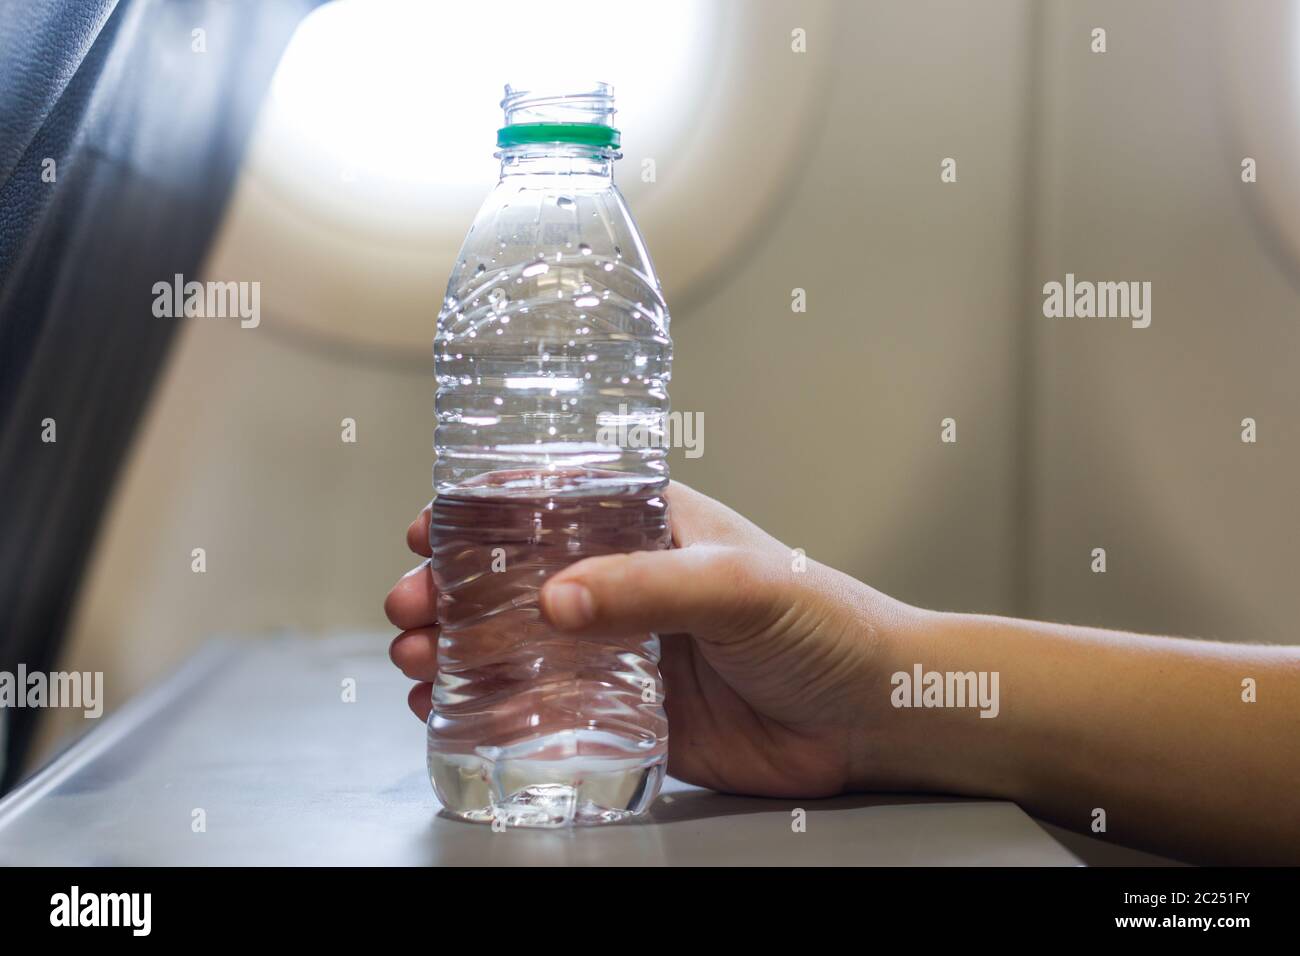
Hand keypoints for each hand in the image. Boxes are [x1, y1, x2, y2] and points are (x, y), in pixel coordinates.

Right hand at [384, 481, 928, 798]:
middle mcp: (625, 583)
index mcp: (648, 526)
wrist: (872, 715)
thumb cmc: (822, 623)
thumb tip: (552, 600)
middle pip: (514, 579)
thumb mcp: (738, 586)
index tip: (423, 532)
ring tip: (415, 663)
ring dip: (457, 648)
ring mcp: (621, 649)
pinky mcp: (627, 713)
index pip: (548, 506)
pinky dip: (490, 709)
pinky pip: (544, 709)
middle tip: (409, 610)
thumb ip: (649, 589)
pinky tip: (448, 713)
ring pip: (517, 644)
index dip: (479, 516)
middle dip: (451, 590)